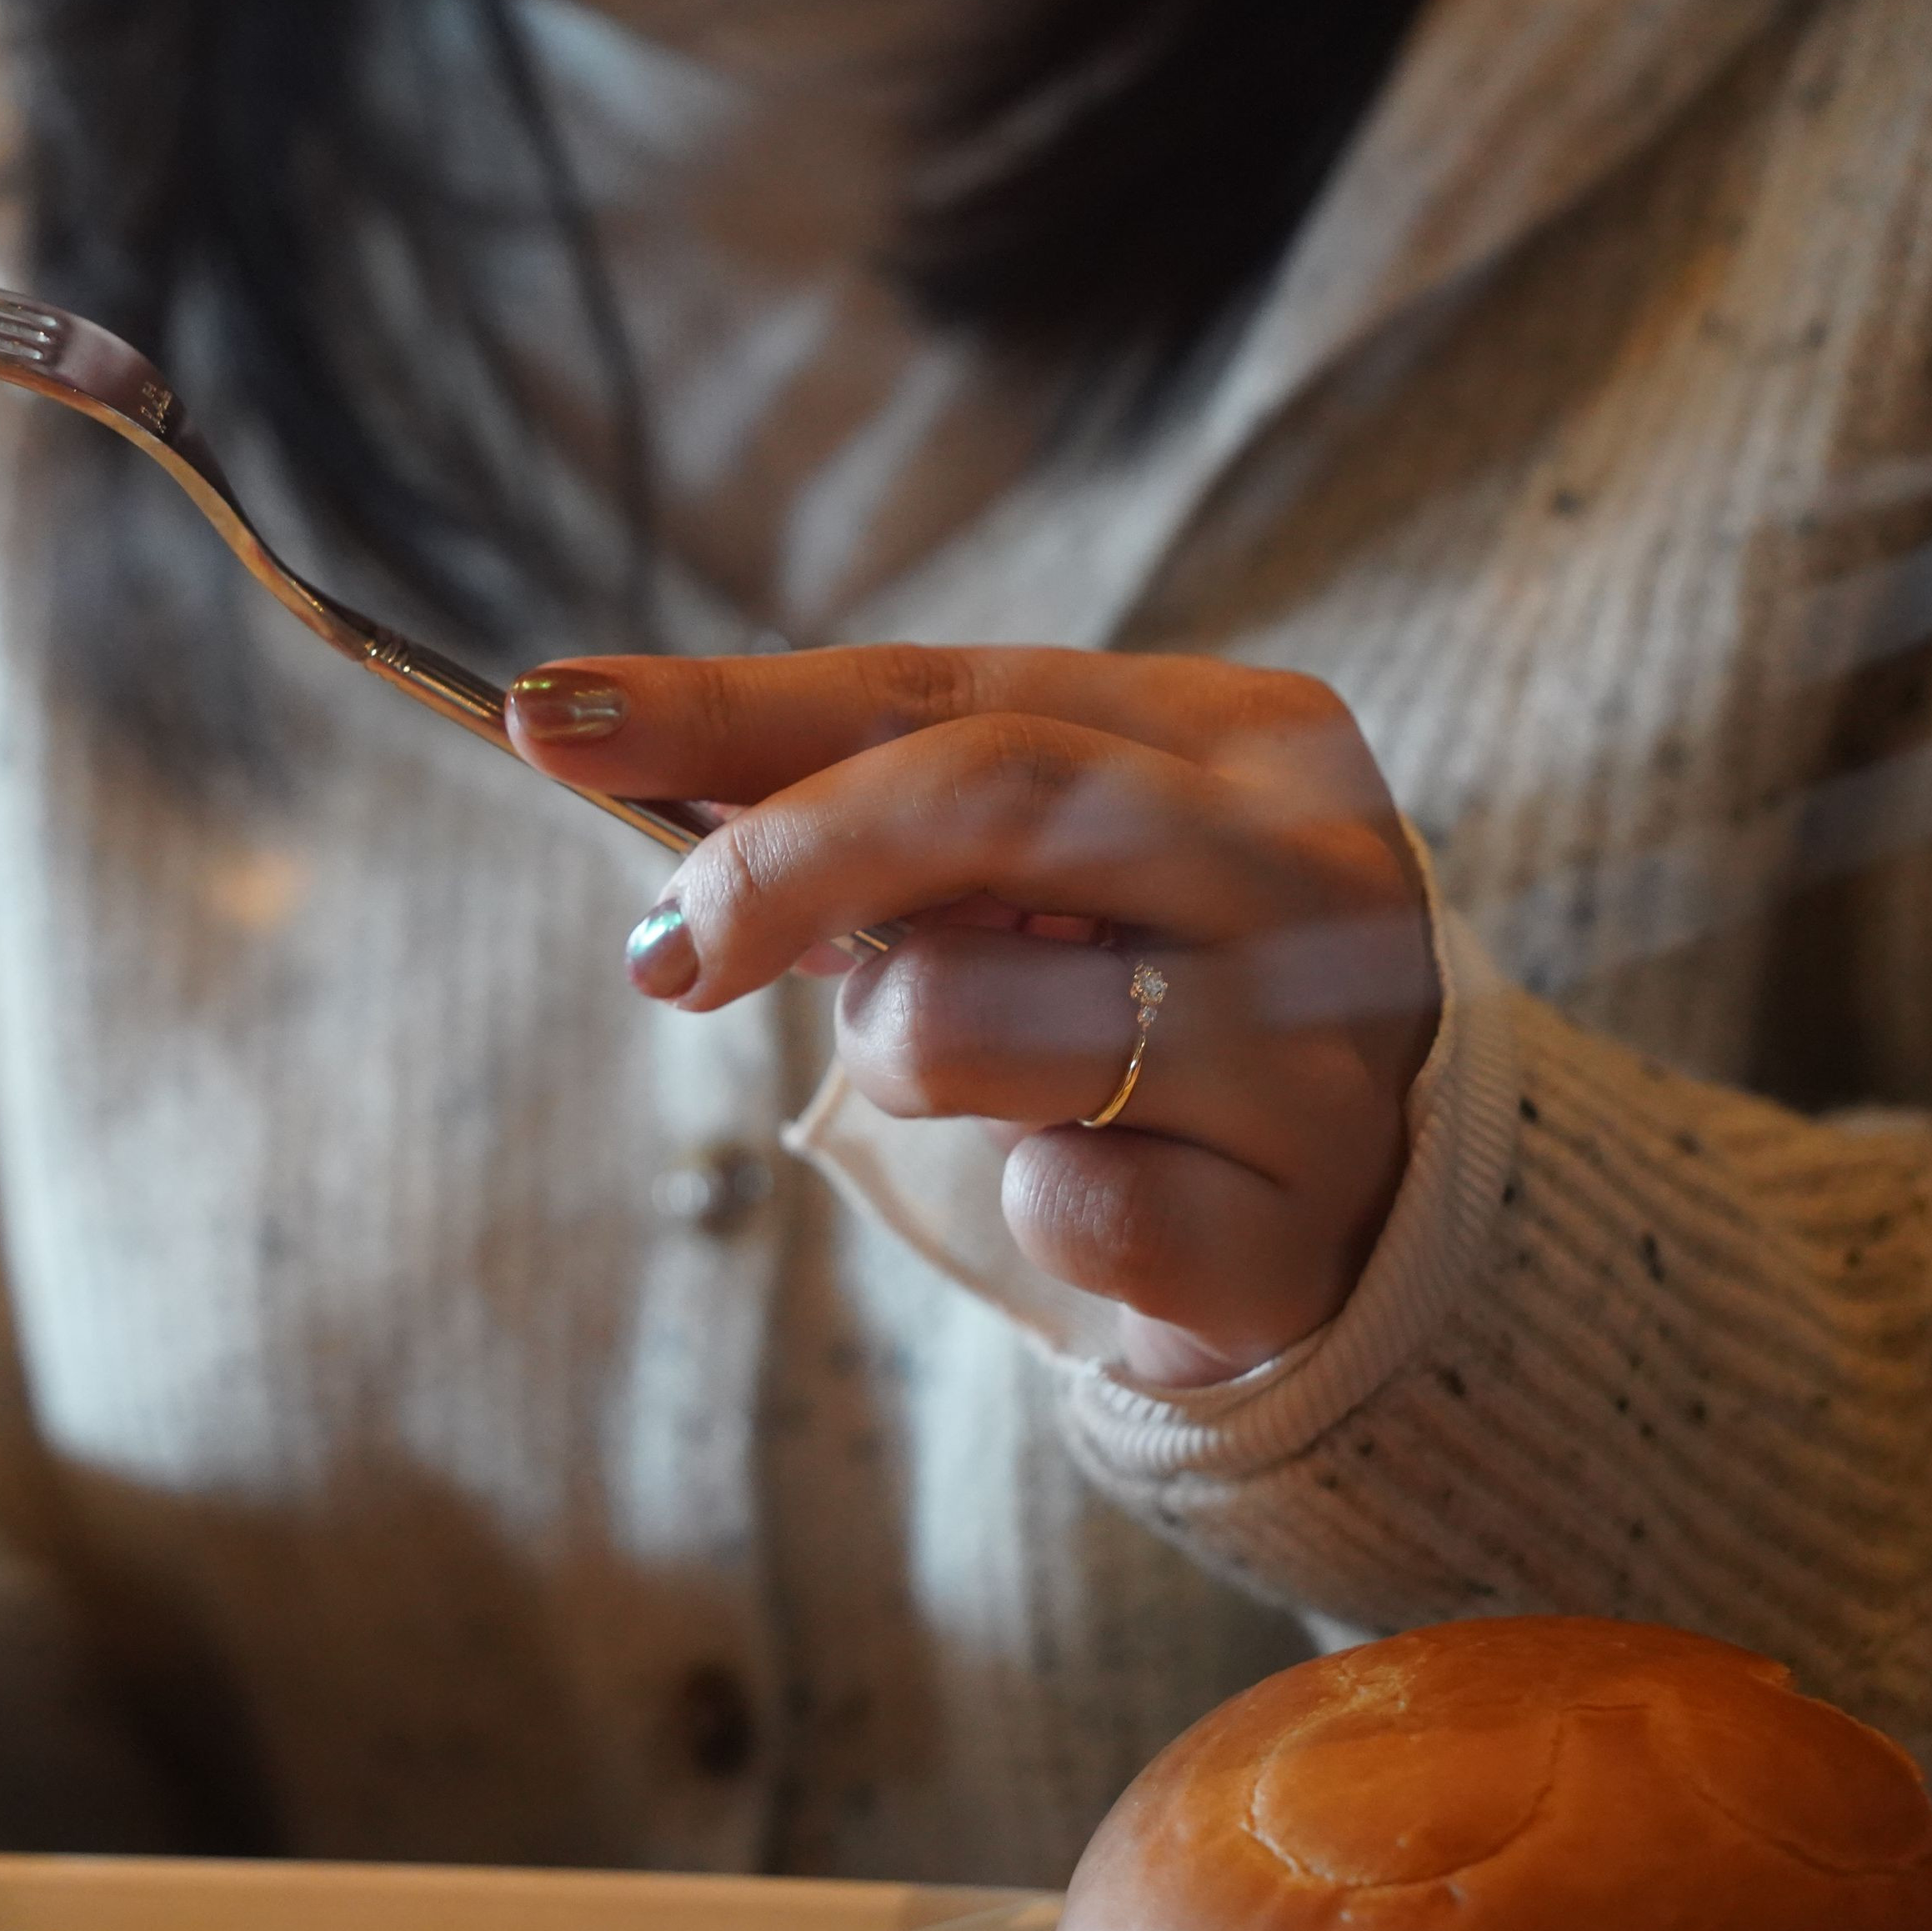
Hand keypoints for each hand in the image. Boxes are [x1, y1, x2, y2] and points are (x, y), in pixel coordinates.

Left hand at [510, 645, 1437, 1385]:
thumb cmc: (1167, 993)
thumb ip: (884, 800)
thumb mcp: (1056, 864)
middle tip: (665, 947)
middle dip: (780, 858)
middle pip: (995, 797)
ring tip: (972, 1072)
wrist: (1382, 1218)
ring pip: (974, 1017)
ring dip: (902, 1052)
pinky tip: (1097, 1182)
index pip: (953, 692)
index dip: (731, 705)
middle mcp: (1313, 875)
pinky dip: (1023, 1203)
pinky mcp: (1284, 1238)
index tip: (549, 716)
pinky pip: (1053, 1206)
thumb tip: (599, 736)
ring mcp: (1315, 1061)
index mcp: (1256, 738)